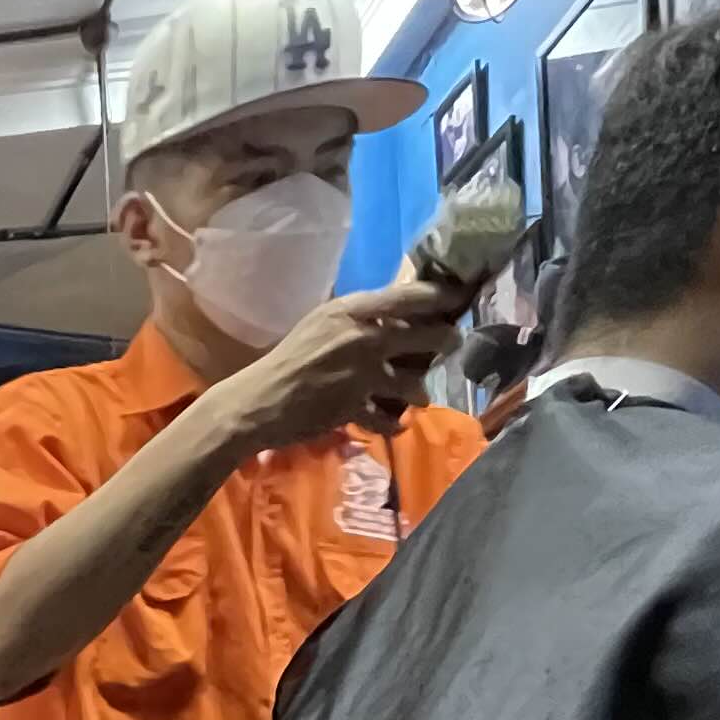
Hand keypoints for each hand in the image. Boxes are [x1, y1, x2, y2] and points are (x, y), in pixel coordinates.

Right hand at [209, 280, 470, 450]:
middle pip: (431, 335)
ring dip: (420, 391)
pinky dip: (395, 424)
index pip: (414, 295)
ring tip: (417, 394)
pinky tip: (394, 423)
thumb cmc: (289, 357)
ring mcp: (363, 375)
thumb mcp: (323, 321)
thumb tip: (397, 308)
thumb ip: (359, 315)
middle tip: (449, 344)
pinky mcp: (357, 408)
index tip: (460, 297)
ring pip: (417, 383)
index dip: (445, 295)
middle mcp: (365, 338)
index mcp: (354, 310)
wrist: (259, 401)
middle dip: (447, 341)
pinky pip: (392, 420)